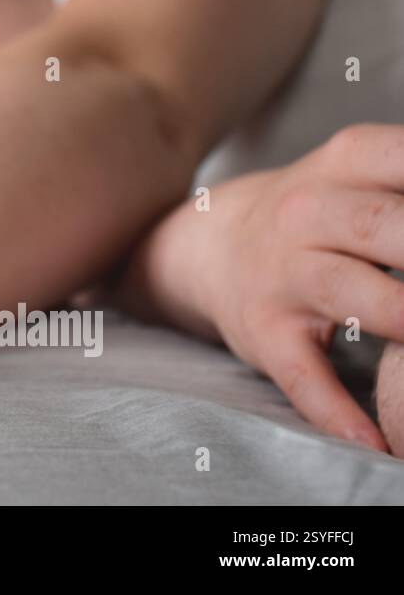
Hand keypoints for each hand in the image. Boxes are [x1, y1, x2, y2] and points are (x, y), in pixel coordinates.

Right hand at [123, 124, 403, 449]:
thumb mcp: (360, 170)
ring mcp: (281, 276)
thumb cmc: (317, 213)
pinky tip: (377, 439)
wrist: (212, 248)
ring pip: (350, 295)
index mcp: (342, 165)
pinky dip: (340, 412)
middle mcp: (304, 214)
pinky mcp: (265, 334)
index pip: (402, 157)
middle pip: (383, 226)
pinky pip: (304, 376)